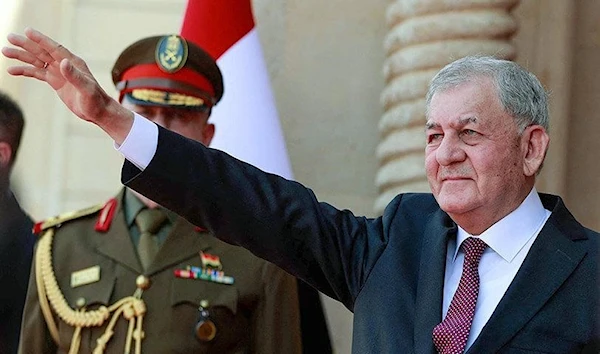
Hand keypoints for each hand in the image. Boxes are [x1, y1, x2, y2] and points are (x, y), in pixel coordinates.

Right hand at [2, 28, 132, 143]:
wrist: (98, 112)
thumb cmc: (96, 100)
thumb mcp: (86, 88)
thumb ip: (74, 75)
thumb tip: (63, 62)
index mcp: (73, 62)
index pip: (54, 48)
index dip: (41, 40)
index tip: (27, 31)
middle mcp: (65, 65)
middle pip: (42, 52)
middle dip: (26, 45)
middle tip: (10, 37)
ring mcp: (59, 73)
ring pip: (37, 61)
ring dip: (22, 56)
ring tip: (5, 51)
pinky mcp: (56, 82)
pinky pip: (37, 73)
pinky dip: (25, 71)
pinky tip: (12, 70)